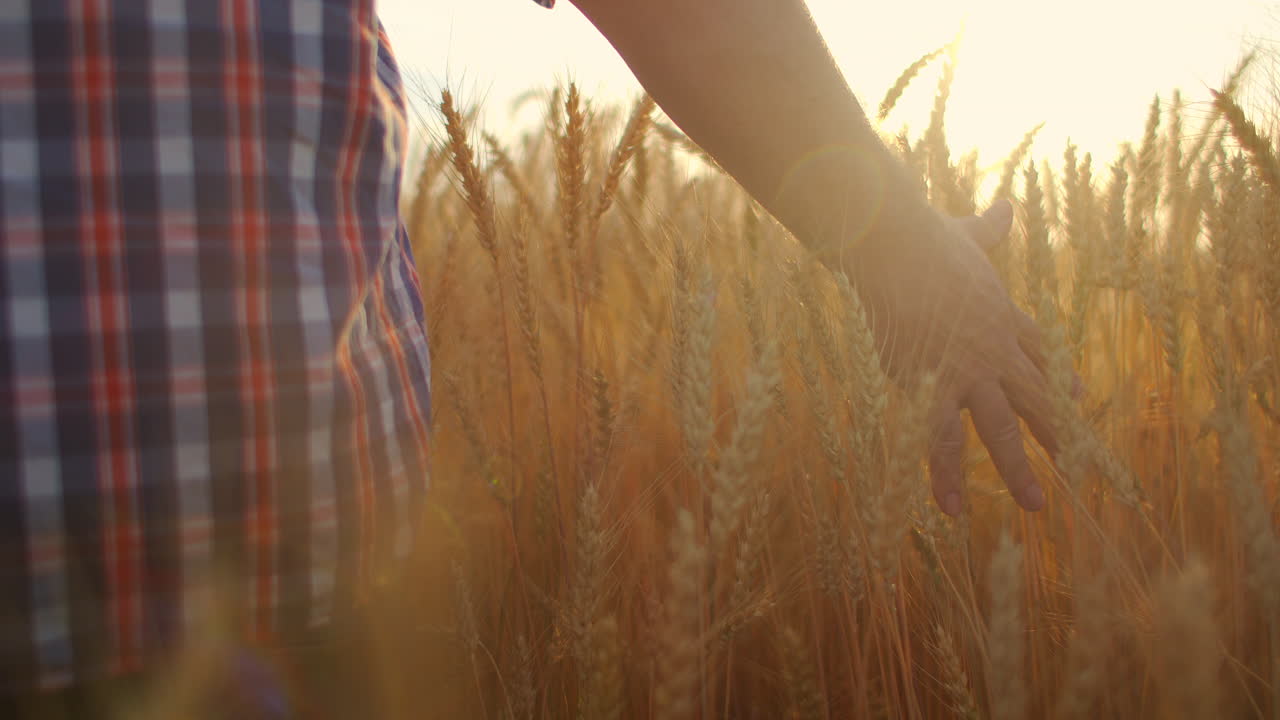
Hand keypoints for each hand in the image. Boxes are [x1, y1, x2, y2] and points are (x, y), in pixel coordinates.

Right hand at [847, 200, 1060, 516]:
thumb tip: (1007, 204)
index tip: (1081, 395)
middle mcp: (994, 348)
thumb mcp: (964, 231)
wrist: (894, 243)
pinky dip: (945, 475)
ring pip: (999, 429)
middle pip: (1036, 398)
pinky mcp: (930, 383)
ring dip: (1017, 469)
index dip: (1059, 376)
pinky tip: (952, 509)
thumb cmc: (923, 234)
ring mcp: (966, 370)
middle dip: (1058, 434)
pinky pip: (940, 439)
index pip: (1040, 352)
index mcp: (1003, 314)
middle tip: (1078, 468)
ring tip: (1034, 506)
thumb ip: (988, 226)